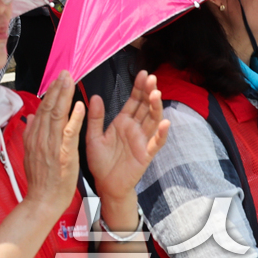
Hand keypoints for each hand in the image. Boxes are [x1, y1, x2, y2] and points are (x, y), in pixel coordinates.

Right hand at [21, 71, 85, 219]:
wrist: (42, 201)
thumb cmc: (40, 180)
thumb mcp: (29, 153)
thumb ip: (31, 133)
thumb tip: (31, 116)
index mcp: (34, 137)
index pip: (42, 109)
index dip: (50, 93)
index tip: (57, 80)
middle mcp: (41, 138)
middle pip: (49, 108)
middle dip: (57, 88)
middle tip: (65, 72)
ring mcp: (52, 145)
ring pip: (57, 115)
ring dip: (64, 96)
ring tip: (69, 80)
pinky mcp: (64, 154)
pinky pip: (69, 132)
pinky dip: (74, 118)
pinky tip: (79, 105)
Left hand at [87, 69, 169, 205]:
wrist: (106, 185)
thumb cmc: (100, 161)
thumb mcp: (93, 136)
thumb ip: (95, 118)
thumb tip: (95, 96)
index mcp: (123, 122)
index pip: (134, 101)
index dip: (139, 87)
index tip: (143, 73)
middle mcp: (135, 128)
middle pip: (145, 107)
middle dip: (149, 92)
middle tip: (152, 77)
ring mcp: (142, 140)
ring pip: (152, 121)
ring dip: (156, 107)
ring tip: (156, 94)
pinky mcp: (146, 154)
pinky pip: (156, 143)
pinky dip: (161, 134)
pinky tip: (165, 123)